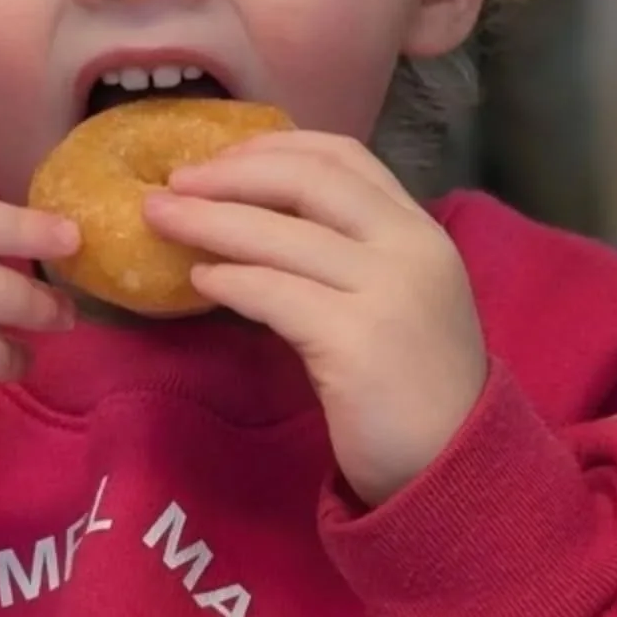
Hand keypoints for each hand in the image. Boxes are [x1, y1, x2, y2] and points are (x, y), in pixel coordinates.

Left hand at [145, 132, 486, 505]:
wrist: (455, 469)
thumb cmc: (412, 387)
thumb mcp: (393, 298)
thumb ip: (345, 255)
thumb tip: (248, 219)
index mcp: (420, 229)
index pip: (343, 156)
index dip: (273, 147)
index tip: (219, 155)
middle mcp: (410, 248)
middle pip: (307, 181)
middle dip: (230, 173)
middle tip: (173, 182)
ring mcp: (388, 292)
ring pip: (281, 235)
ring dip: (209, 220)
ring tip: (160, 219)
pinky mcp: (357, 342)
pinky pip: (274, 294)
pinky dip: (230, 279)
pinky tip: (199, 280)